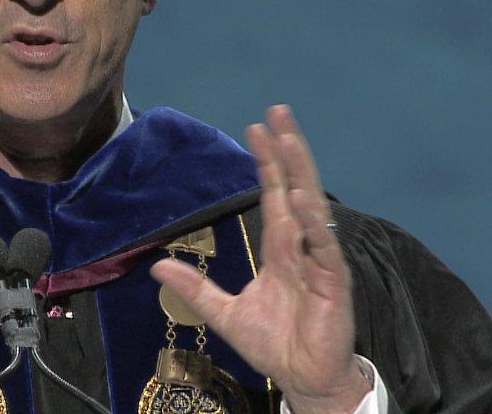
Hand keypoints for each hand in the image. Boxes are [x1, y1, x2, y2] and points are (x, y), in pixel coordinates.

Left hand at [150, 105, 369, 413]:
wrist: (303, 379)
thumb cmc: (274, 344)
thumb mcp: (224, 314)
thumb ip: (195, 288)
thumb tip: (157, 267)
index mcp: (281, 249)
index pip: (275, 194)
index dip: (266, 162)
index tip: (255, 128)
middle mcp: (302, 246)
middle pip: (296, 186)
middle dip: (287, 150)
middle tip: (277, 112)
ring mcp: (320, 261)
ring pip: (312, 208)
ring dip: (302, 172)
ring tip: (290, 139)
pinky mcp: (334, 283)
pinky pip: (324, 248)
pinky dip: (315, 223)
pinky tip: (306, 199)